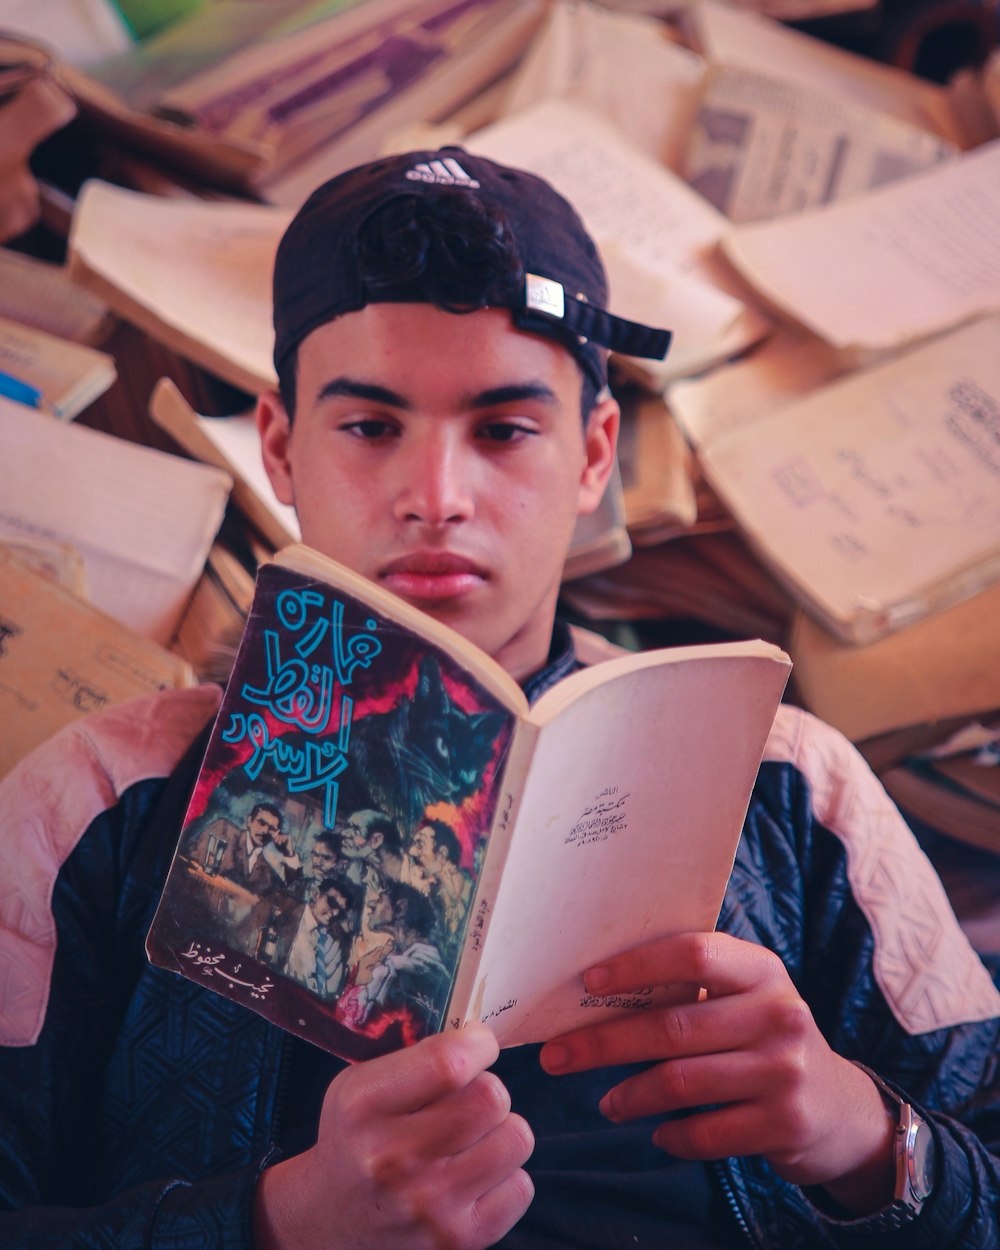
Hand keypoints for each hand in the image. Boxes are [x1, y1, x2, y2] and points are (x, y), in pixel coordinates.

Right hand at [254, 1024, 533, 1249]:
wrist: (331, 1220)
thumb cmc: (356, 1138)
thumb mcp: (360, 1085)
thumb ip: (415, 1057)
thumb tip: (479, 1035)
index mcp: (365, 1106)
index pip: (449, 1063)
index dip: (479, 1045)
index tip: (478, 1045)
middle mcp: (394, 1158)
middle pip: (492, 1098)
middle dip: (488, 1088)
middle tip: (469, 1097)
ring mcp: (429, 1206)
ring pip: (516, 1138)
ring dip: (501, 1130)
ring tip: (473, 1136)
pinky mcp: (457, 1241)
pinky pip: (522, 1187)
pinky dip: (506, 1176)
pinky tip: (475, 1174)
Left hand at [539, 932, 894, 1212]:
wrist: (840, 1109)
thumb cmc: (764, 1040)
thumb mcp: (745, 999)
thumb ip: (692, 986)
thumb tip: (596, 987)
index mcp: (762, 970)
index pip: (693, 952)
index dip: (636, 966)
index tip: (588, 983)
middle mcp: (779, 1014)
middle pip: (672, 1026)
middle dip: (603, 1043)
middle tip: (558, 1056)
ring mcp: (785, 1071)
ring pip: (680, 1082)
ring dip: (629, 1095)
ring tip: (607, 1103)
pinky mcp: (785, 1124)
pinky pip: (706, 1133)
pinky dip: (670, 1135)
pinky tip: (655, 1131)